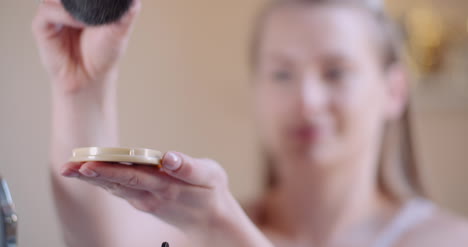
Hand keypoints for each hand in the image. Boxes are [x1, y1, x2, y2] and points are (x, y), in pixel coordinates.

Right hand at [32, 0, 140, 92]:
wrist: (91, 77)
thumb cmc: (104, 52)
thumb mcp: (121, 30)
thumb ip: (126, 12)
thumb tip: (134, 1)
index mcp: (84, 1)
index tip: (103, 0)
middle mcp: (68, 3)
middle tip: (93, 2)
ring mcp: (54, 11)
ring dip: (74, 1)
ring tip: (89, 16)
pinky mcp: (43, 25)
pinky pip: (48, 10)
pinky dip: (63, 14)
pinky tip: (79, 22)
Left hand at [60, 152, 263, 245]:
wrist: (212, 221)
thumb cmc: (211, 193)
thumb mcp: (210, 175)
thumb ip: (189, 166)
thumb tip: (169, 158)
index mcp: (166, 186)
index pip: (131, 175)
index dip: (108, 169)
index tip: (87, 163)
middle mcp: (151, 196)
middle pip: (116, 183)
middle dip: (91, 174)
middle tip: (68, 167)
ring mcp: (146, 202)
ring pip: (116, 189)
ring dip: (93, 179)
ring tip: (72, 169)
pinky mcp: (145, 203)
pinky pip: (121, 192)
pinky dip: (104, 183)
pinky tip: (92, 176)